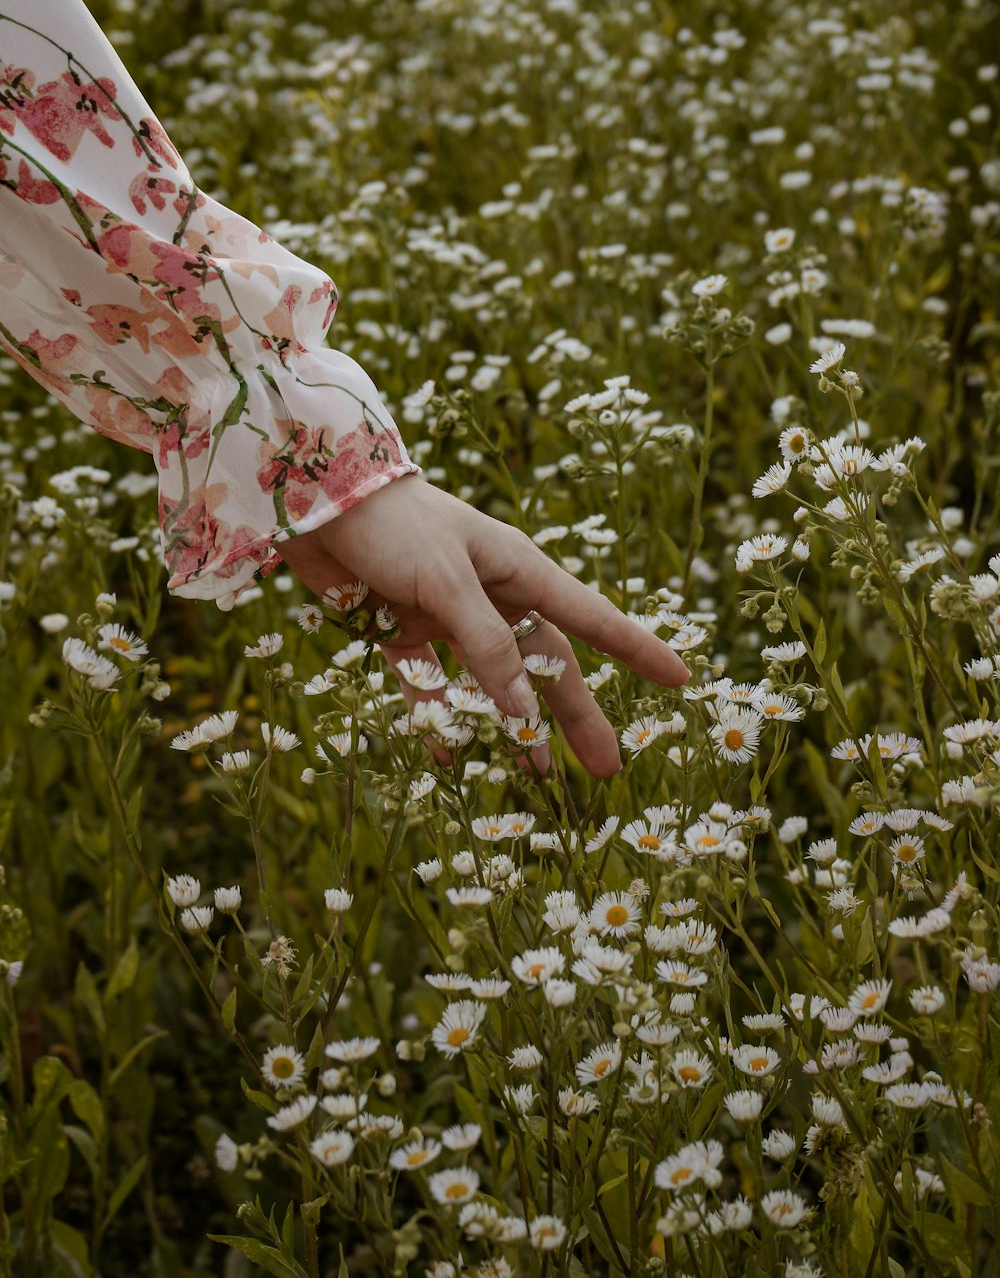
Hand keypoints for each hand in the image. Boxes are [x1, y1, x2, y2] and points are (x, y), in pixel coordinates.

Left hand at [274, 475, 689, 777]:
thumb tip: (526, 718)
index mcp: (518, 570)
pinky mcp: (400, 628)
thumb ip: (487, 650)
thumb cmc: (394, 525)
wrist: (313, 499)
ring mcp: (447, 614)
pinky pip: (428, 684)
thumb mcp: (448, 583)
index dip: (636, 650)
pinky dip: (437, 716)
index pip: (592, 618)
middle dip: (576, 716)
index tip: (680, 680)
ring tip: (534, 778)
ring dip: (511, 727)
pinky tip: (447, 752)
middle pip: (546, 664)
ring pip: (492, 681)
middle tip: (605, 770)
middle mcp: (490, 593)